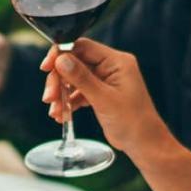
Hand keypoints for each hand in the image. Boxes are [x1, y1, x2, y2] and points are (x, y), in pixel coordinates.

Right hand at [41, 38, 173, 152]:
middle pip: (74, 63)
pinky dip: (68, 102)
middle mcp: (110, 67)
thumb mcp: (104, 99)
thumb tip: (61, 59)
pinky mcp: (99, 94)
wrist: (143, 143)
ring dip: (61, 93)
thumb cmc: (133, 121)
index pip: (82, 47)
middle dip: (59, 80)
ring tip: (55, 111)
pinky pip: (77, 92)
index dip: (61, 54)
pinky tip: (61, 115)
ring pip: (73, 79)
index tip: (46, 67)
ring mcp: (104, 80)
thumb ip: (81, 78)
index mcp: (116, 61)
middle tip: (49, 97)